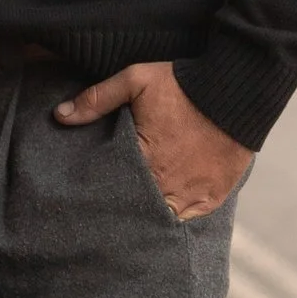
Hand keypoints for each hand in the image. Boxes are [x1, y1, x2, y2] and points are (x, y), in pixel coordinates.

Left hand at [55, 62, 253, 220]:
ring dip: (150, 210)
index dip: (103, 189)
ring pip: (162, 216)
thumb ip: (97, 99)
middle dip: (125, 204)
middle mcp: (167, 186)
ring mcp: (192, 195)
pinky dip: (178, 211)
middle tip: (115, 200)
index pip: (112, 188)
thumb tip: (59, 116)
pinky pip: (190, 216)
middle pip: (136, 207)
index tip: (93, 190)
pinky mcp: (213, 197)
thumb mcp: (136, 80)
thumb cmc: (183, 85)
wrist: (238, 91)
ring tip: (139, 204)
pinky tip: (166, 203)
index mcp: (144, 161)